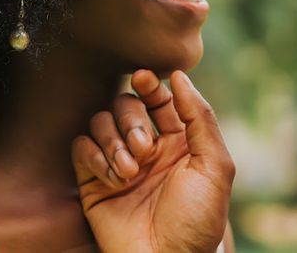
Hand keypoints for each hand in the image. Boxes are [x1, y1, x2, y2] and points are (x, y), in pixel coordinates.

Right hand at [71, 70, 234, 252]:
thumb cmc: (197, 221)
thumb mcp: (214, 166)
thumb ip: (200, 117)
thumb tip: (179, 75)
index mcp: (178, 142)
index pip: (158, 98)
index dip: (149, 84)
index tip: (144, 77)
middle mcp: (147, 148)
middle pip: (126, 104)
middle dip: (133, 120)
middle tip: (144, 149)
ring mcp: (119, 163)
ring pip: (101, 121)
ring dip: (114, 140)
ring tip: (130, 171)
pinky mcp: (93, 182)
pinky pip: (82, 147)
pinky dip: (94, 156)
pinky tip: (113, 178)